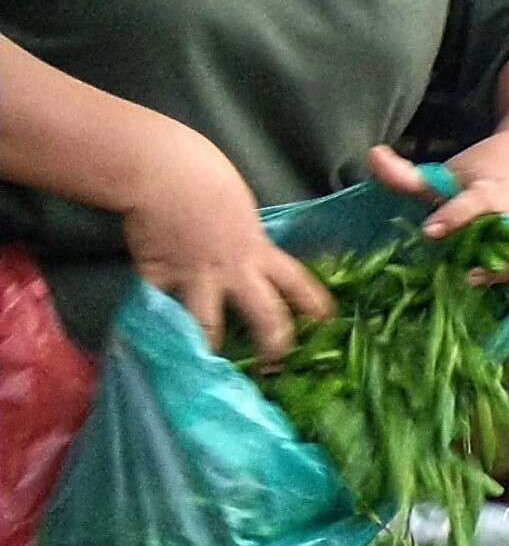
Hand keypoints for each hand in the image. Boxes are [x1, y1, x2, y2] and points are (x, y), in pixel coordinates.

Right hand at [124, 129, 326, 360]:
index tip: (327, 327)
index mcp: (260, 252)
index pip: (300, 285)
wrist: (165, 172)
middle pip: (267, 317)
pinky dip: (146, 331)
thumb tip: (252, 261)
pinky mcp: (158, 278)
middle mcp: (235, 271)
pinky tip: (144, 350)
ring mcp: (196, 279)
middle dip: (275, 346)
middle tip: (275, 367)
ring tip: (208, 373)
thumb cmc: (207, 180)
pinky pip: (152, 312)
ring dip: (209, 351)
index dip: (316, 308)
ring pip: (209, 327)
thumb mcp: (242, 214)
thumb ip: (248, 245)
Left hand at [368, 145, 508, 317]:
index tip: (430, 231)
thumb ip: (409, 174)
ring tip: (494, 294)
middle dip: (488, 257)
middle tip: (467, 276)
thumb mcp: (449, 170)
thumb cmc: (485, 169)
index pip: (473, 204)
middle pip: (503, 238)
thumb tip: (373, 157)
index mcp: (491, 192)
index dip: (453, 217)